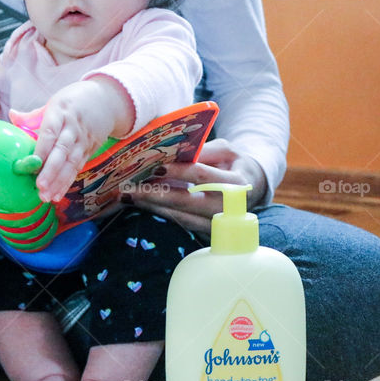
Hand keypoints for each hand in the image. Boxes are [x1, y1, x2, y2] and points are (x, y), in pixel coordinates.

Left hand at [32, 78, 133, 202]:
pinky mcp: (89, 151)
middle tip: (40, 186)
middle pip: (62, 151)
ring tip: (47, 196)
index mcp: (61, 112)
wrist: (106, 100)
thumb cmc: (74, 101)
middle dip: (51, 170)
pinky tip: (58, 194)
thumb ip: (33, 115)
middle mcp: (73, 128)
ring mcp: (83, 141)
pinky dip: (67, 182)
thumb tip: (12, 115)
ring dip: (59, 182)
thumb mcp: (54, 102)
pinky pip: (77, 169)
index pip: (50, 131)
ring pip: (71, 163)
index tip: (31, 163)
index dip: (42, 148)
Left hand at [123, 138, 268, 234]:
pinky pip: (180, 223)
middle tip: (129, 189)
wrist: (252, 188)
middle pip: (187, 201)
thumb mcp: (226, 150)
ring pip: (180, 216)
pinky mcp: (207, 232)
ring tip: (127, 196)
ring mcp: (217, 224)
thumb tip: (174, 148)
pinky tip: (141, 204)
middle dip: (155, 195)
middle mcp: (228, 208)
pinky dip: (160, 213)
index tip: (156, 167)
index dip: (179, 171)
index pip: (202, 176)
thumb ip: (203, 150)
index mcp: (236, 183)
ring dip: (152, 207)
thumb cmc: (234, 163)